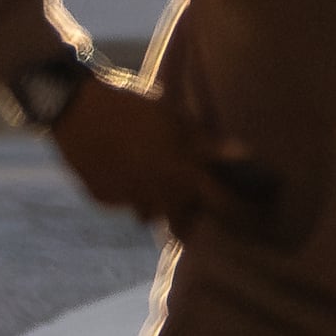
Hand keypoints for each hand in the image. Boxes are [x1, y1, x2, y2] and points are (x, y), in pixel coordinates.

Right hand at [51, 78, 256, 232]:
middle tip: (198, 210)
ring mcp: (127, 201)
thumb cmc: (133, 109)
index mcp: (183, 175)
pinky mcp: (102, 199)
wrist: (76, 110)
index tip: (258, 218)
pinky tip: (125, 171)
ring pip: (152, 215)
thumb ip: (206, 144)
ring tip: (158, 185)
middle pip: (185, 225)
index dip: (244, 214)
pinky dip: (129, 193)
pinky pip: (124, 203)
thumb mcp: (176, 120)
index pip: (224, 206)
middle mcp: (158, 196)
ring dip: (160, 206)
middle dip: (194, 222)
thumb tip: (243, 155)